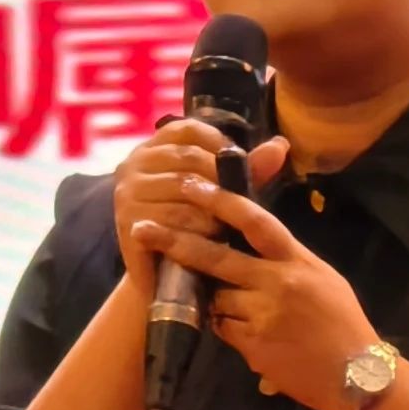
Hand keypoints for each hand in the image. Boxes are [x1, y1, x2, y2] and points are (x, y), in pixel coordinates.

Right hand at [113, 119, 288, 298]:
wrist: (166, 280)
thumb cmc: (198, 230)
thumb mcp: (225, 194)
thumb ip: (248, 169)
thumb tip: (281, 145)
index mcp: (154, 148)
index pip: (187, 129)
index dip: (218, 143)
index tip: (239, 164)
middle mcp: (134, 164)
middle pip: (188, 158)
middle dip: (220, 181)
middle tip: (238, 205)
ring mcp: (127, 192)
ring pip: (183, 189)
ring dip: (211, 210)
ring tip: (226, 227)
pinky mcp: (127, 221)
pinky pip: (171, 220)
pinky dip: (196, 231)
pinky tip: (210, 242)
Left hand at [130, 176, 375, 409]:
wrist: (357, 376)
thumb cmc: (343, 323)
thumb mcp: (324, 279)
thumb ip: (289, 259)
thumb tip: (255, 240)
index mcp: (297, 260)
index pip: (255, 221)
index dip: (220, 201)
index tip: (191, 184)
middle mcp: (278, 282)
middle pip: (216, 257)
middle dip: (176, 242)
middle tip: (143, 229)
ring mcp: (263, 315)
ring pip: (217, 298)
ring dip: (217, 300)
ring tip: (243, 311)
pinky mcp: (253, 345)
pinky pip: (224, 329)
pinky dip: (229, 329)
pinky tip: (252, 336)